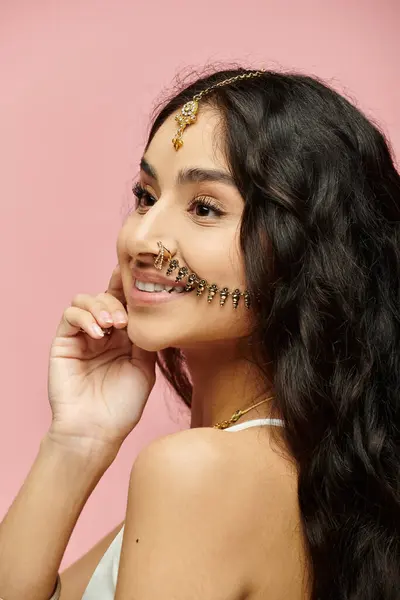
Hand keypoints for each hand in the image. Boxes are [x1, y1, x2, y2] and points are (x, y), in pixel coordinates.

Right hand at [47, 265, 155, 453]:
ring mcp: (82, 336)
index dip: (128, 288)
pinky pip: (70, 316)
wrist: (96, 431)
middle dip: (118, 301)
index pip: (123, 303)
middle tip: (125, 322)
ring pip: (85, 300)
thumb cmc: (122, 406)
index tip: (139, 276)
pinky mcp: (64, 343)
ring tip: (113, 327)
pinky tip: (98, 335)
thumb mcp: (144, 368)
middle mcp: (102, 333)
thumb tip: (151, 311)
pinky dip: (84, 318)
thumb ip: (144, 338)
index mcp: (123, 337)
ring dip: (101, 307)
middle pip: (106, 296)